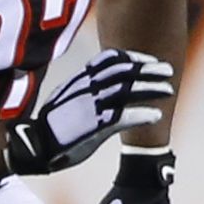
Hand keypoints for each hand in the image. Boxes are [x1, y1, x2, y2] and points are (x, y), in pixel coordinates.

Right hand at [2, 48, 174, 175]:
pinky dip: (141, 115)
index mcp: (80, 80)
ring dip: (150, 89)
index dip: (133, 57)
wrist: (35, 145)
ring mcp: (90, 108)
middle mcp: (86, 89)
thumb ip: (83, 86)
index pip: (110, 59)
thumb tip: (97, 79)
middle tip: (167, 70)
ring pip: (126, 92)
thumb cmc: (52, 123)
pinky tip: (156, 115)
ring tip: (168, 90)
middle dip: (148, 69)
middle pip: (123, 72)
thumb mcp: (65, 96)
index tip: (148, 59)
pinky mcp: (93, 128)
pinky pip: (122, 118)